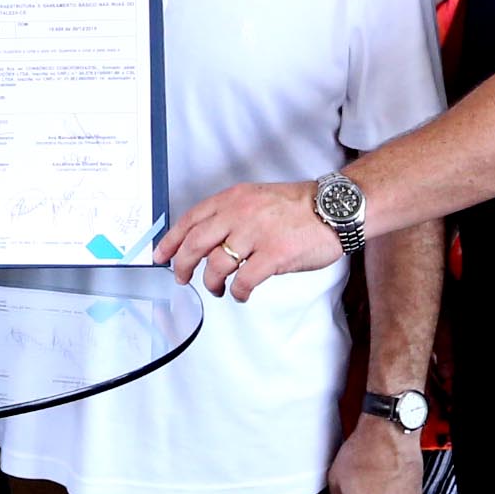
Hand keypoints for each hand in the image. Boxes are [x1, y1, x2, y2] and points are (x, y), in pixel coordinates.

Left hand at [158, 180, 341, 300]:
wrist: (333, 209)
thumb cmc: (298, 207)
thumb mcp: (256, 198)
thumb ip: (231, 214)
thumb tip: (206, 240)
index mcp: (233, 199)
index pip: (190, 219)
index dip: (171, 241)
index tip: (161, 256)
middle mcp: (240, 213)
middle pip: (195, 243)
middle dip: (183, 266)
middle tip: (182, 279)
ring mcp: (257, 234)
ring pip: (216, 265)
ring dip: (211, 282)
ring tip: (217, 289)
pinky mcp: (274, 255)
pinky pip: (244, 280)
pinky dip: (237, 292)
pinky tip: (240, 294)